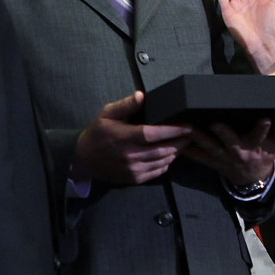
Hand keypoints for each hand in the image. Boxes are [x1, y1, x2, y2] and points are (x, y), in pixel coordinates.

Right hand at [73, 91, 192, 184]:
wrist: (84, 158)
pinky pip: (157, 171)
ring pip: (163, 161)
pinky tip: (169, 154)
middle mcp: (130, 155)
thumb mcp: (107, 114)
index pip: (154, 134)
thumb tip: (141, 95)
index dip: (173, 130)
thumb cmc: (97, 133)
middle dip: (180, 142)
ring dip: (175, 152)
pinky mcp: (134, 178)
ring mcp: (133, 169)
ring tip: (181, 143)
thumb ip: (126, 105)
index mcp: (124, 137)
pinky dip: (167, 163)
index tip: (187, 126)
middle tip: (190, 134)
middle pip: (163, 149)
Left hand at [182, 118, 274, 187]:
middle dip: (223, 133)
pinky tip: (175, 143)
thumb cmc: (264, 156)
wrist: (251, 179)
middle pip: (230, 141)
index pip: (262, 135)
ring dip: (198, 138)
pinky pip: (197, 156)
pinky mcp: (212, 161)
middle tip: (215, 123)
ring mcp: (224, 157)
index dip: (263, 128)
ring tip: (187, 128)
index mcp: (255, 146)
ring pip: (210, 147)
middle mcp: (238, 151)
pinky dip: (186, 150)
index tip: (265, 119)